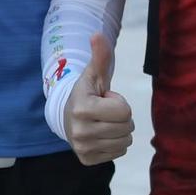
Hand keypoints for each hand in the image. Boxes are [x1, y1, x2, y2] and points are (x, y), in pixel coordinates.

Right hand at [66, 34, 134, 165]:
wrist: (68, 117)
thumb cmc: (86, 93)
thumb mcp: (94, 75)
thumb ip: (100, 56)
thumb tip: (98, 34)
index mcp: (83, 109)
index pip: (125, 112)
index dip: (119, 103)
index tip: (104, 100)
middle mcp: (81, 132)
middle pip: (127, 127)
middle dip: (121, 117)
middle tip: (104, 112)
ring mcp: (83, 148)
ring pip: (125, 141)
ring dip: (119, 130)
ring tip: (103, 122)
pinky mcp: (87, 159)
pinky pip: (119, 153)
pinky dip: (114, 143)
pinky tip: (101, 135)